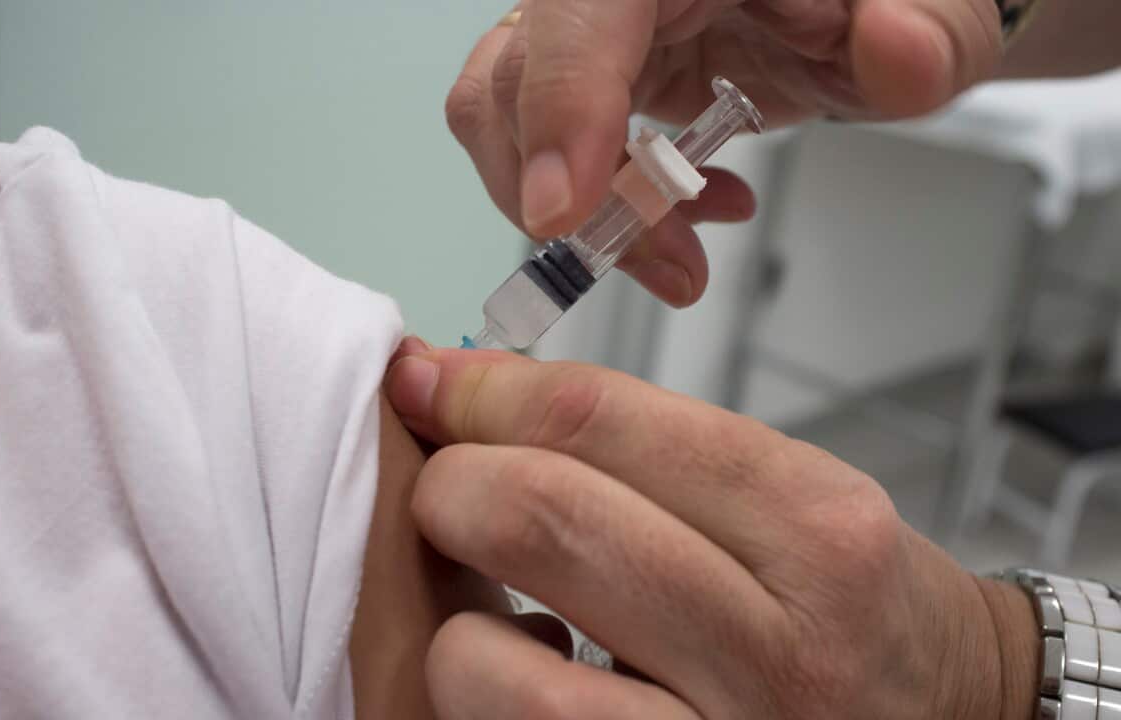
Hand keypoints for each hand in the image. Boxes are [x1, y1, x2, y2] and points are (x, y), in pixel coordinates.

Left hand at [385, 346, 1037, 718]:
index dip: (485, 393)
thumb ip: (641, 444)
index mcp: (817, 531)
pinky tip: (528, 675)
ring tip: (493, 605)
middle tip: (446, 485)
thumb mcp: (791, 493)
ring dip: (457, 622)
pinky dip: (487, 697)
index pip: (599, 422)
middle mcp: (776, 650)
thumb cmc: (853, 604)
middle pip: (540, 522)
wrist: (948, 718)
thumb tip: (467, 391)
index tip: (432, 382)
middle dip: (451, 484)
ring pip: (497, 671)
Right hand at [448, 0, 1001, 304]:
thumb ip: (923, 31)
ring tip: (680, 255)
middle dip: (579, 190)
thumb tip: (894, 45)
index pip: (584, 5)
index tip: (562, 208)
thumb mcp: (936, 14)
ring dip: (578, 209)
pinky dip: (596, 206)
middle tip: (672, 264)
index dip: (560, 98)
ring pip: (505, 113)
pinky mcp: (591, 72)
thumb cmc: (890, 7)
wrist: (872, 21)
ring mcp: (593, 24)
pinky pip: (540, 142)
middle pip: (519, 71)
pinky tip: (683, 218)